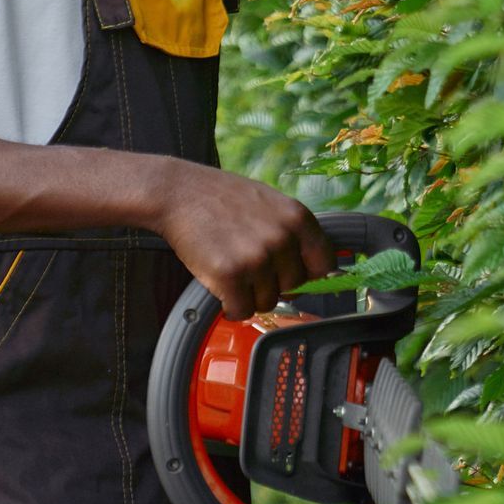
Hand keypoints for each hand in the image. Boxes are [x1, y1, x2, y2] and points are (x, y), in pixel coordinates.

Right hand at [154, 165, 334, 319]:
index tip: (292, 275)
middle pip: (293, 286)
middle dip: (272, 283)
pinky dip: (231, 306)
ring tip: (232, 269)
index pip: (324, 264)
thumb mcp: (270, 204)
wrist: (179, 192)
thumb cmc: (223, 198)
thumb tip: (322, 269)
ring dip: (249, 295)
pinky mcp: (229, 275)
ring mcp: (257, 257)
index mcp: (298, 218)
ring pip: (266, 302)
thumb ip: (294, 232)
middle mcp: (282, 238)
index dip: (308, 274)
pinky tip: (221, 286)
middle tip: (248, 265)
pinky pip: (241, 311)